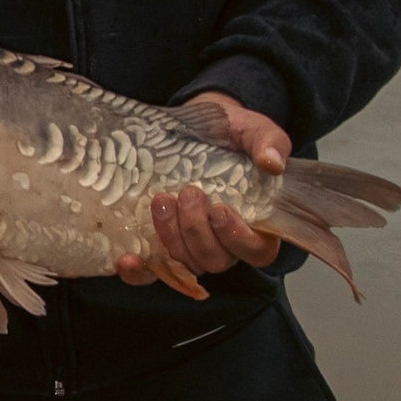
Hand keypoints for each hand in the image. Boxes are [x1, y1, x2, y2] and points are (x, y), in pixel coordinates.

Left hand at [112, 90, 286, 287]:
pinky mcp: (163, 244)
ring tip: (161, 201)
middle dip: (197, 231)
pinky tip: (127, 259)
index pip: (256, 251)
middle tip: (188, 194)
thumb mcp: (254, 130)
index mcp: (257, 224)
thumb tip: (272, 164)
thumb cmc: (231, 134)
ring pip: (184, 263)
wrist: (196, 126)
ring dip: (170, 237)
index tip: (220, 211)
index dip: (238, 239)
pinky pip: (153, 272)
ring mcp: (192, 246)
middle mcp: (225, 243)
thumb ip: (270, 144)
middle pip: (215, 260)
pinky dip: (139, 273)